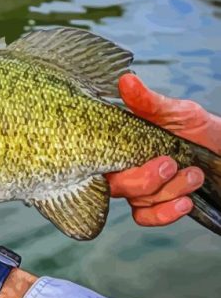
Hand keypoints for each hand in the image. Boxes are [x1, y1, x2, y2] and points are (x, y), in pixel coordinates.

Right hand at [106, 74, 220, 226]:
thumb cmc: (200, 130)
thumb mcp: (178, 112)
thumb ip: (149, 102)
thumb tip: (126, 80)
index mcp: (122, 143)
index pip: (98, 156)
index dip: (105, 161)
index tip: (132, 153)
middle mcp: (124, 166)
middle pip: (115, 185)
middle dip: (145, 179)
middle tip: (170, 163)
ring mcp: (138, 188)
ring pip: (136, 200)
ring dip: (169, 190)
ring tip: (194, 174)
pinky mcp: (154, 205)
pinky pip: (145, 217)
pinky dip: (164, 213)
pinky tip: (184, 202)